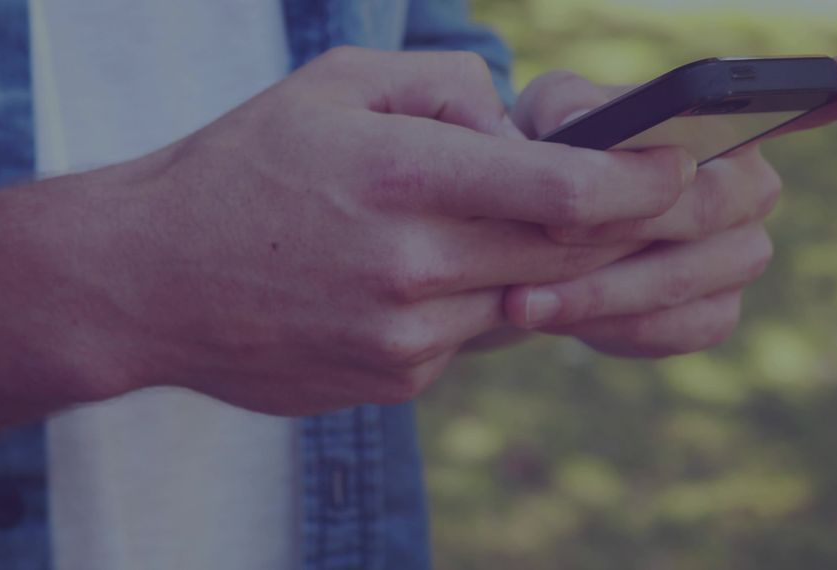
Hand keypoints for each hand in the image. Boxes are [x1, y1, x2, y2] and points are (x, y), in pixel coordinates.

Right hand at [43, 47, 698, 414]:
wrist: (149, 280)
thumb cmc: (244, 167)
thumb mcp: (336, 86)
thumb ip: (446, 87)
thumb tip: (523, 126)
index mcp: (399, 177)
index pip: (562, 191)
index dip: (641, 183)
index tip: (686, 167)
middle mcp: (410, 267)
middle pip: (569, 256)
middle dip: (630, 229)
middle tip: (669, 200)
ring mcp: (405, 338)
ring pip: (527, 301)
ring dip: (544, 264)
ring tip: (496, 224)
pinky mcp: (397, 381)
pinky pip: (475, 338)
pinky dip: (480, 300)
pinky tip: (426, 273)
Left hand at [505, 56, 836, 356]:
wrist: (536, 236)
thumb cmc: (555, 158)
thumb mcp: (548, 118)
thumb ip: (565, 109)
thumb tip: (586, 126)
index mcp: (726, 126)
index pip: (793, 103)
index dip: (826, 94)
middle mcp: (750, 189)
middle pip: (708, 206)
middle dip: (624, 222)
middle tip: (549, 229)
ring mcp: (741, 257)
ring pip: (684, 278)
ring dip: (601, 291)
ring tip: (524, 298)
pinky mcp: (714, 314)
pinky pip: (673, 329)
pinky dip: (610, 327)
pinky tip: (555, 315)